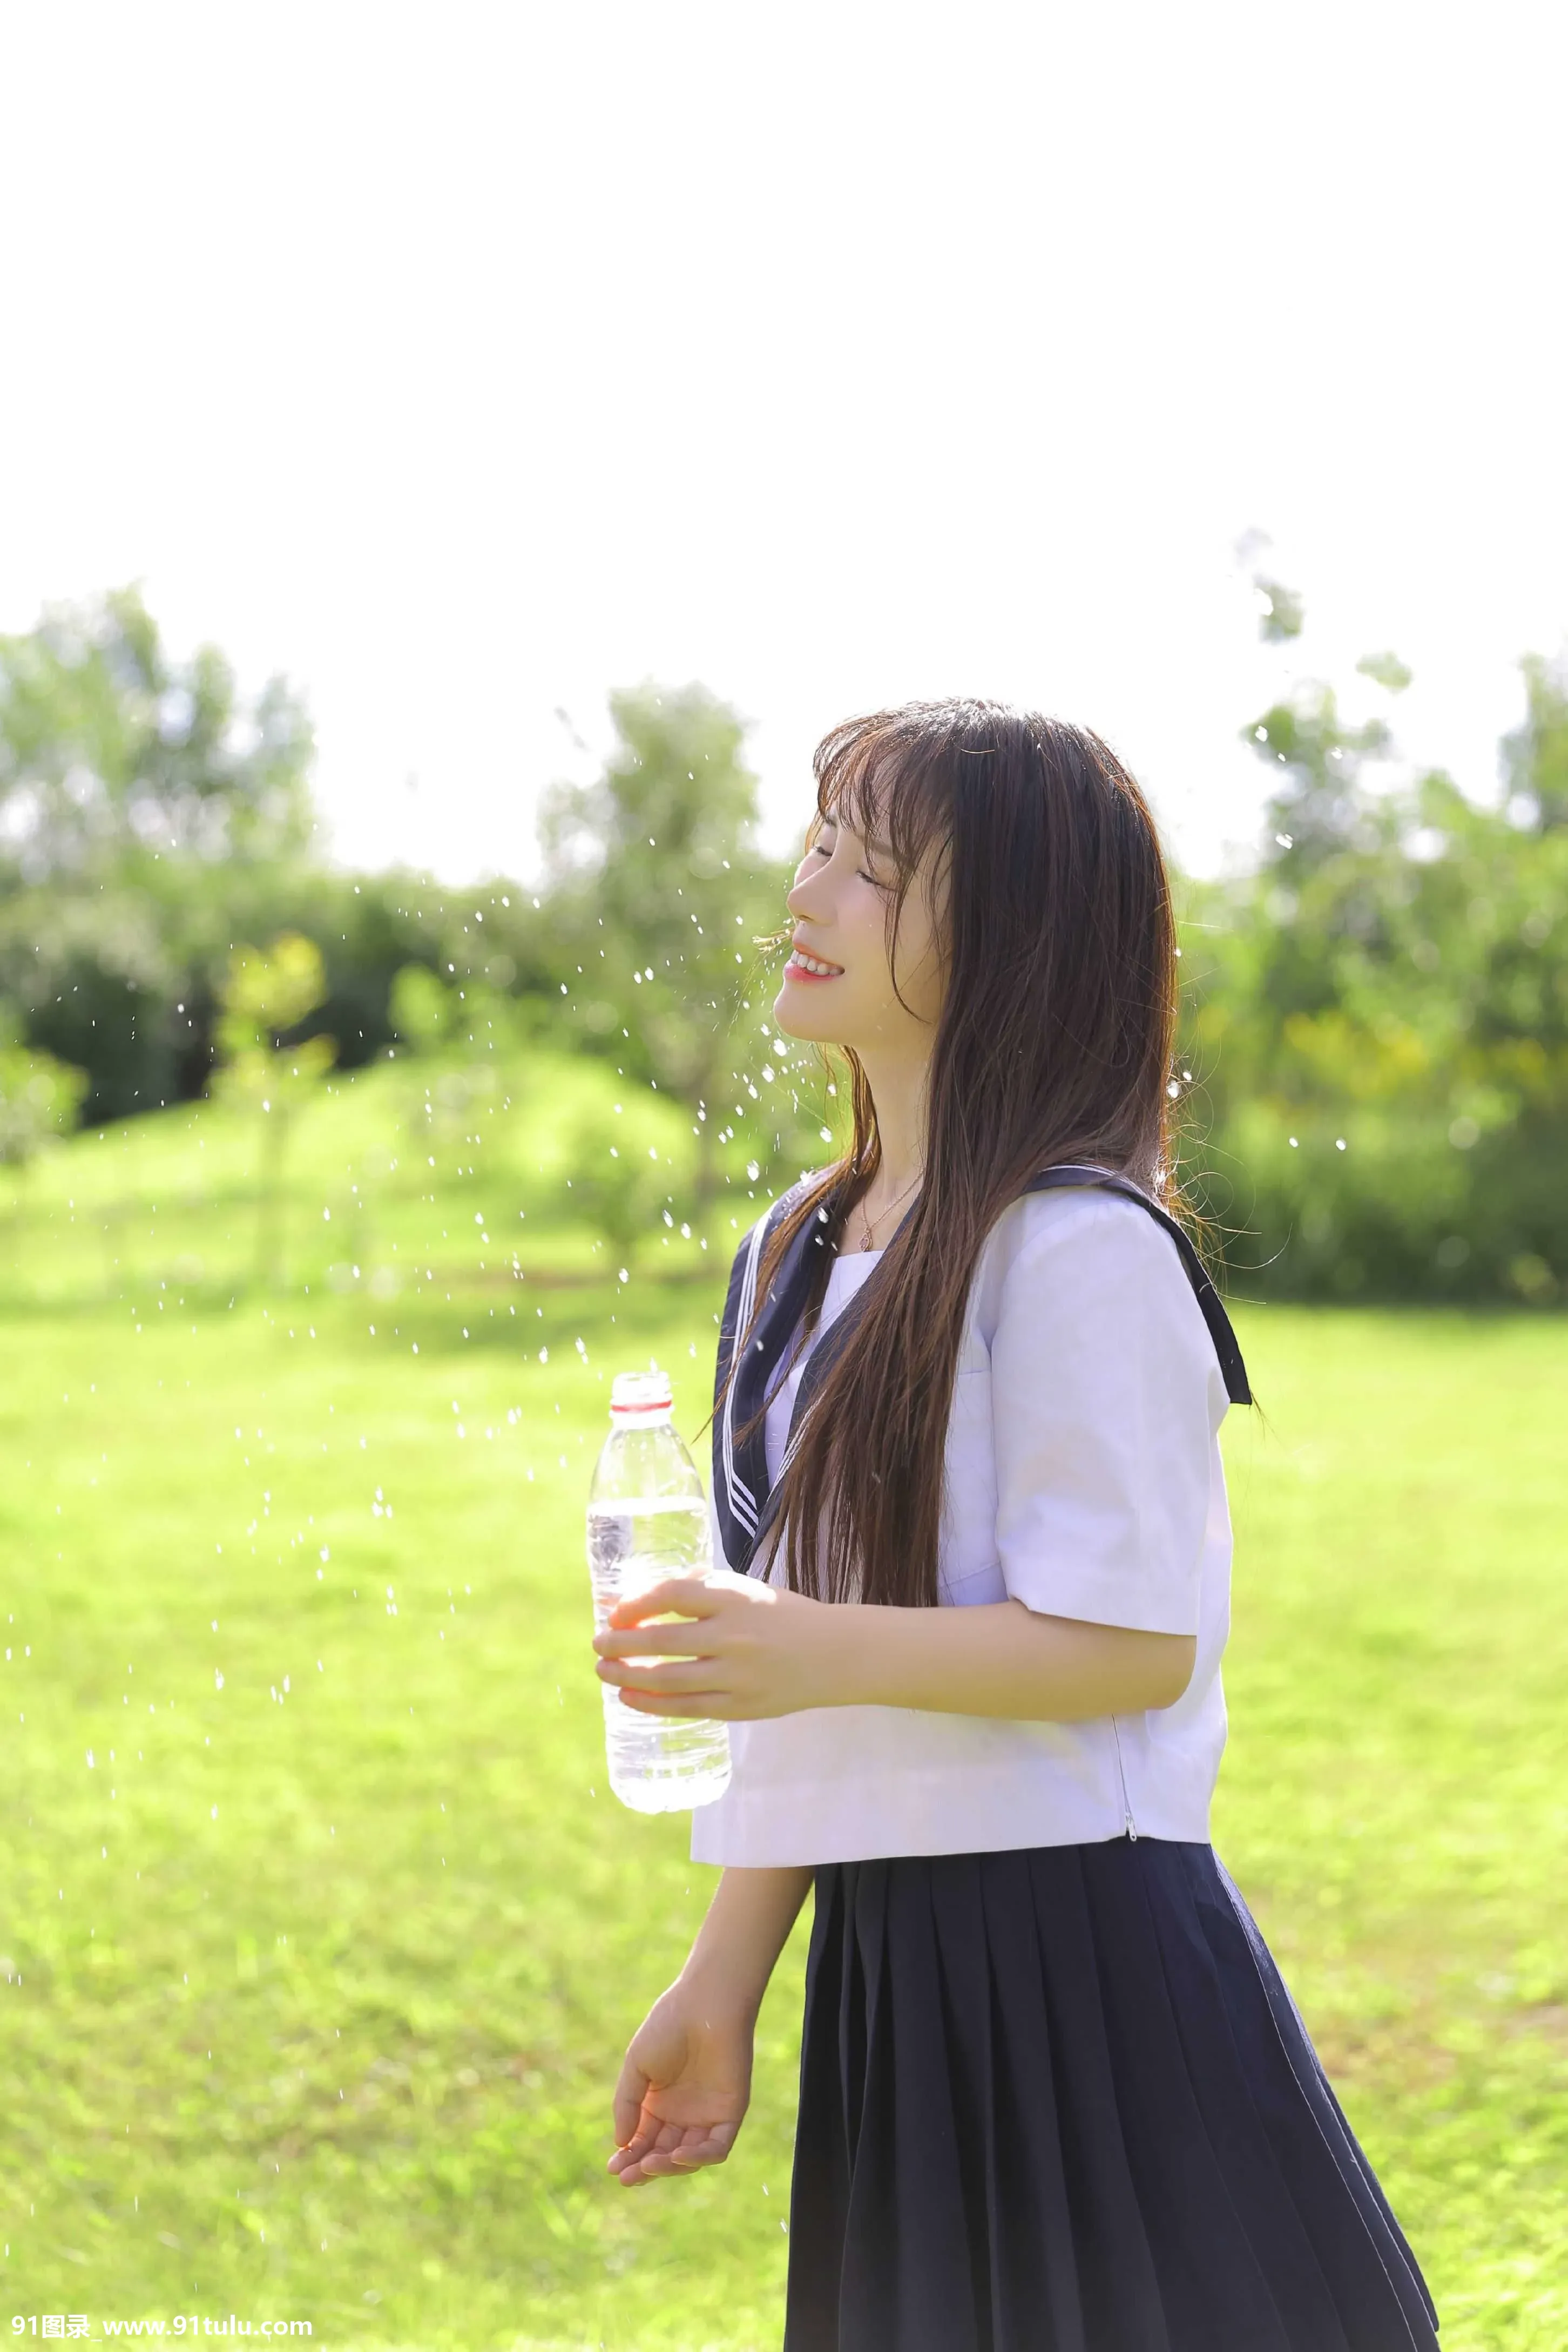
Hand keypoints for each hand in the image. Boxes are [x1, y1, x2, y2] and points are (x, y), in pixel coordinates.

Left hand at [593, 1570, 841, 1720]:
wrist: (834, 1654)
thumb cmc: (783, 1615)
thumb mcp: (747, 1589)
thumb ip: (703, 1589)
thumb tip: (644, 1598)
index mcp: (736, 1599)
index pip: (674, 1596)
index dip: (637, 1604)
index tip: (614, 1611)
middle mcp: (734, 1637)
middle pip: (663, 1641)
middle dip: (622, 1643)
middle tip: (598, 1642)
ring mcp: (737, 1676)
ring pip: (669, 1679)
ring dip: (628, 1676)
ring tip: (604, 1671)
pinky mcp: (740, 1707)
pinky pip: (686, 1708)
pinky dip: (652, 1703)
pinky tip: (629, 1696)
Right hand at [608, 1979, 754, 2186]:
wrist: (704, 2005)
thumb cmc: (667, 2028)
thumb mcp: (636, 2067)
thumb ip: (627, 2105)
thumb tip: (620, 2143)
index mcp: (658, 2103)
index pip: (643, 2141)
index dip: (628, 2157)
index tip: (612, 2168)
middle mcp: (682, 2114)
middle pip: (663, 2154)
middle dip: (644, 2168)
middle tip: (626, 2176)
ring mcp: (706, 2116)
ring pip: (688, 2157)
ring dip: (668, 2167)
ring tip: (648, 2164)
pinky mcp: (729, 2114)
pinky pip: (715, 2148)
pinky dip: (698, 2157)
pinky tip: (677, 2154)